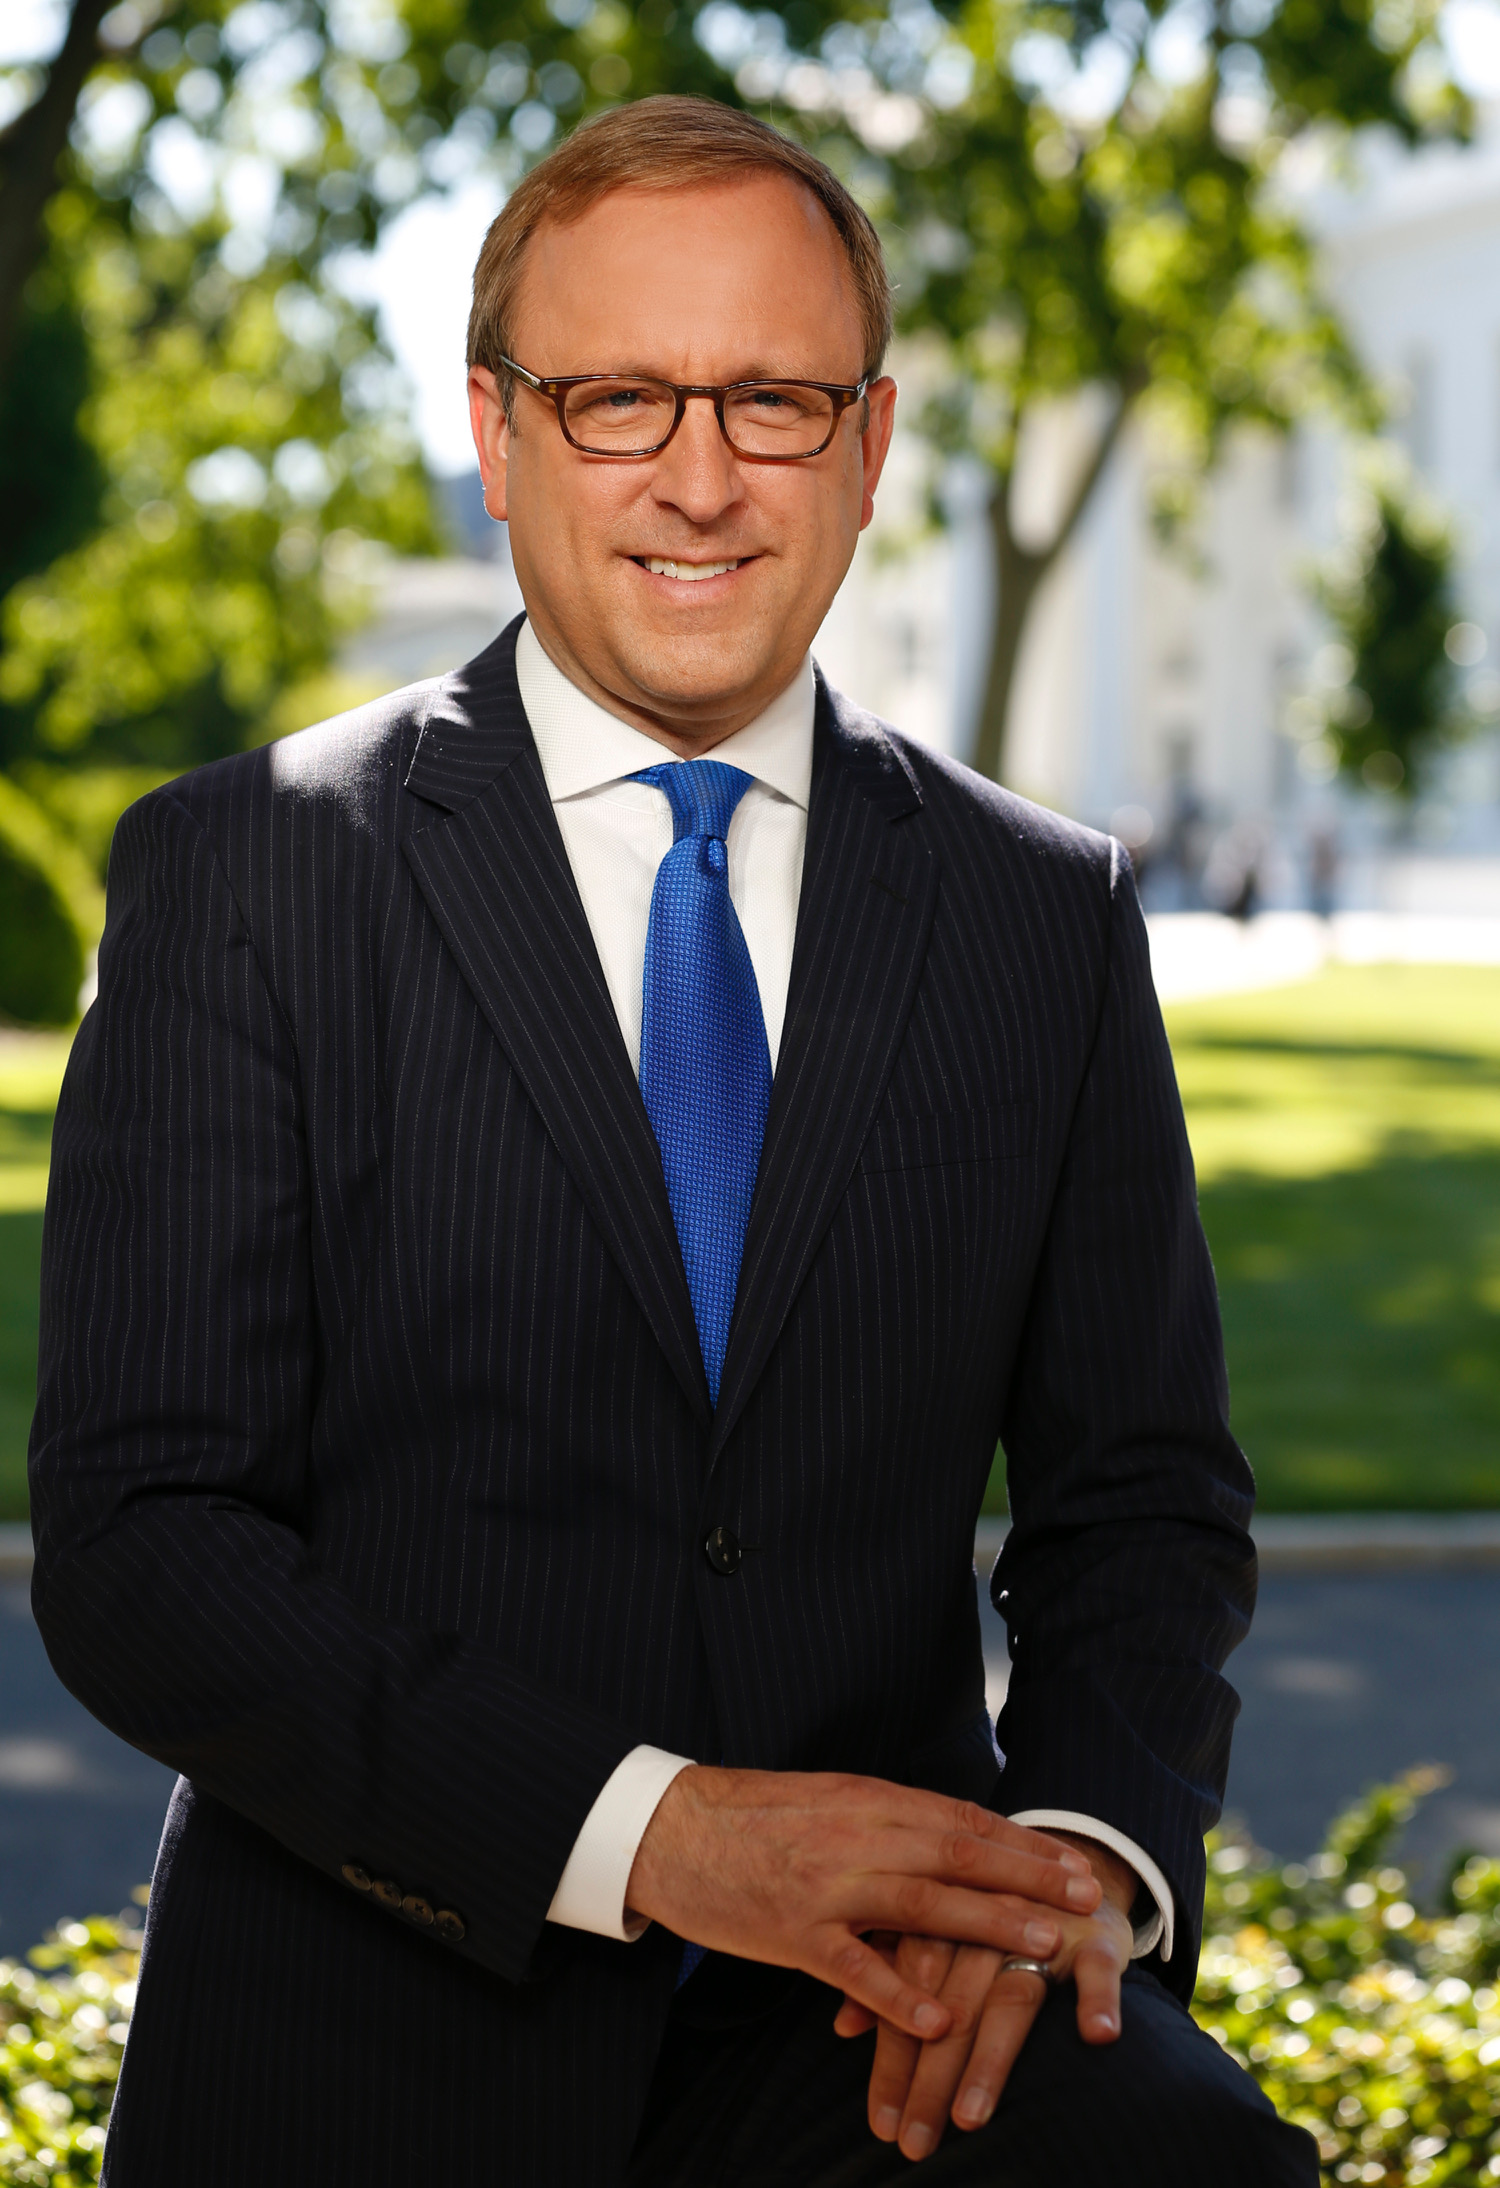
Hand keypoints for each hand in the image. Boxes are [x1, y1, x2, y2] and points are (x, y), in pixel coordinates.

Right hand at [624, 1767, 1100, 2041]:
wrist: (670, 1827)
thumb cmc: (752, 1816)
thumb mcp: (828, 1800)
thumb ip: (887, 1818)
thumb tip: (951, 1833)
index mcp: (869, 1799)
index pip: (963, 1818)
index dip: (1024, 1841)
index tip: (1077, 1860)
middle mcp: (858, 1834)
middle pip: (959, 1853)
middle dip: (1030, 1876)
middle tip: (1088, 1898)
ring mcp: (827, 1884)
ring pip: (922, 1902)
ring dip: (988, 1923)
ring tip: (1042, 1948)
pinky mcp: (792, 1931)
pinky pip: (854, 1965)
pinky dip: (898, 1993)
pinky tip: (939, 2018)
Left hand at [833, 1835, 1136, 2161]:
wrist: (1065, 1866)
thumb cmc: (987, 1912)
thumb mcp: (933, 1934)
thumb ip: (888, 1974)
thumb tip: (842, 2026)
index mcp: (939, 1919)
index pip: (907, 1997)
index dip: (894, 2061)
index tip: (882, 2124)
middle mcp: (984, 1923)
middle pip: (952, 2007)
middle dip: (930, 2077)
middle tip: (915, 2142)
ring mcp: (1040, 1927)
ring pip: (1011, 1996)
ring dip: (990, 2058)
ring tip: (969, 2116)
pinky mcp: (1092, 1933)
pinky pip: (1097, 1968)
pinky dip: (1098, 1998)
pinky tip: (1098, 2036)